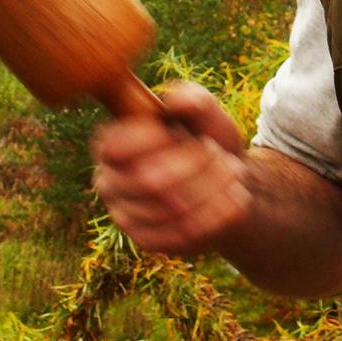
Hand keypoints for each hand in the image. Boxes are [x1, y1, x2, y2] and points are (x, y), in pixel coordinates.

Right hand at [91, 81, 250, 255]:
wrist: (229, 182)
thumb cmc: (208, 140)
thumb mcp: (208, 113)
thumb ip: (193, 100)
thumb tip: (175, 101)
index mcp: (112, 143)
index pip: (115, 145)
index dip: (153, 140)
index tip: (184, 135)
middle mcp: (109, 181)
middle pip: (148, 179)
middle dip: (197, 165)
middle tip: (222, 156)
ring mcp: (124, 215)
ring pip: (168, 208)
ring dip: (212, 188)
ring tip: (232, 175)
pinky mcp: (147, 240)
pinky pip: (179, 234)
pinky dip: (215, 215)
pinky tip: (232, 199)